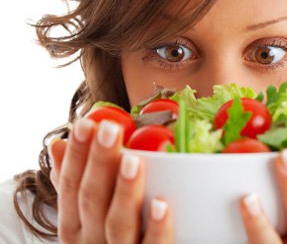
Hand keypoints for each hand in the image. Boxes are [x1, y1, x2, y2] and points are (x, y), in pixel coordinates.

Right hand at [48, 118, 173, 243]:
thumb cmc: (106, 237)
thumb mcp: (83, 214)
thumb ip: (72, 181)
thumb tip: (57, 143)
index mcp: (73, 225)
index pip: (70, 184)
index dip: (77, 154)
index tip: (86, 123)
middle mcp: (90, 241)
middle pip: (92, 199)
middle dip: (100, 161)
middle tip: (110, 129)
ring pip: (118, 223)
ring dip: (125, 190)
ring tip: (133, 160)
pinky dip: (156, 227)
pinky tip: (162, 204)